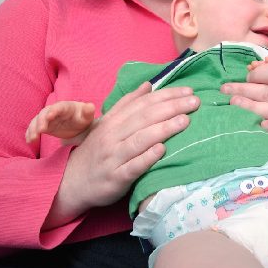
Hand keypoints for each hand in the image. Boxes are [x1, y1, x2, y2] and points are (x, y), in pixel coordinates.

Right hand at [25, 101, 94, 144]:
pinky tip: (29, 141)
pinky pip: (34, 128)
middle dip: (41, 121)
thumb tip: (91, 107)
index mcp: (65, 107)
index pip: (58, 107)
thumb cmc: (83, 117)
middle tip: (40, 131)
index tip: (49, 117)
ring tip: (32, 139)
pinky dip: (30, 133)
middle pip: (44, 113)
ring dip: (33, 129)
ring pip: (36, 121)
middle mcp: (53, 111)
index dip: (53, 111)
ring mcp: (47, 118)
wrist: (78, 123)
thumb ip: (88, 111)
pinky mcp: (44, 126)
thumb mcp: (87, 115)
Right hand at [45, 82, 199, 226]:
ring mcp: (113, 157)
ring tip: (184, 121)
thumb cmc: (97, 151)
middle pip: (144, 118)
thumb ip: (127, 104)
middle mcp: (112, 136)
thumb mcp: (107, 124)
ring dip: (163, 129)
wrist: (72, 183)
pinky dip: (147, 158)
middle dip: (171, 108)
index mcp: (113, 121)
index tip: (188, 91)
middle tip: (194, 102)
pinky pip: (132, 167)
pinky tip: (163, 150)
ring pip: (139, 140)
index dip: (166, 95)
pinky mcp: (115, 178)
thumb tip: (148, 85)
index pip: (143, 103)